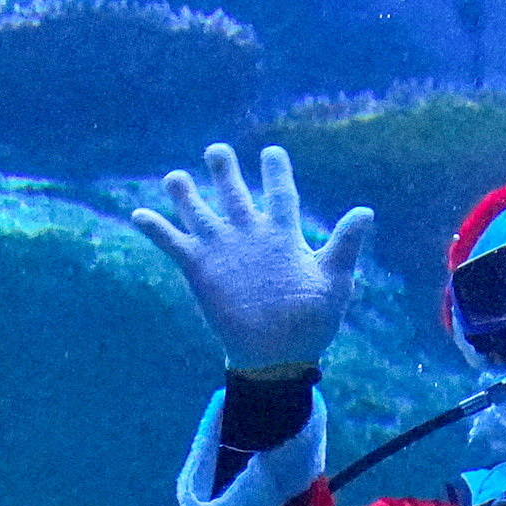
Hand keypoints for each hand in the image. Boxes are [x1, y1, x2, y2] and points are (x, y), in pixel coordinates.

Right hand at [130, 142, 375, 378]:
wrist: (278, 355)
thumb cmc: (311, 322)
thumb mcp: (333, 281)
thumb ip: (345, 244)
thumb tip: (366, 210)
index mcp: (282, 234)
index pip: (280, 193)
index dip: (276, 171)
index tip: (272, 152)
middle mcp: (249, 235)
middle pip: (234, 193)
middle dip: (225, 171)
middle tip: (217, 150)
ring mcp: (222, 250)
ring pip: (200, 213)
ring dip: (186, 194)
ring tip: (174, 177)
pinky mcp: (200, 269)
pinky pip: (173, 243)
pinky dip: (156, 229)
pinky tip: (139, 214)